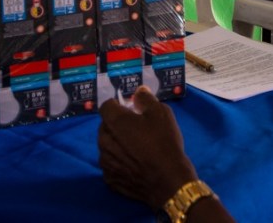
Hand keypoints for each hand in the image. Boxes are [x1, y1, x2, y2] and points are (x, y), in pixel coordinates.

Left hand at [97, 86, 197, 210]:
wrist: (168, 180)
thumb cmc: (164, 143)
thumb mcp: (161, 113)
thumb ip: (146, 99)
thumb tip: (138, 91)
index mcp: (114, 122)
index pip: (106, 105)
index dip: (118, 105)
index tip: (131, 109)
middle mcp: (104, 141)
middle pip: (105, 126)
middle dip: (117, 124)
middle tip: (137, 128)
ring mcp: (105, 162)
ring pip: (107, 146)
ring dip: (117, 143)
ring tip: (136, 148)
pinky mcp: (110, 179)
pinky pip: (111, 164)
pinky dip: (119, 161)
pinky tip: (134, 163)